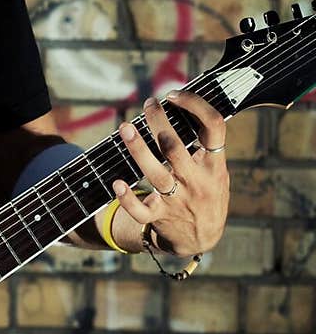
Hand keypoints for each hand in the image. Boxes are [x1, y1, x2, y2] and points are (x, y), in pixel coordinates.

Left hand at [111, 90, 229, 255]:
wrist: (202, 239)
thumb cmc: (206, 194)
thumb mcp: (216, 171)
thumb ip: (204, 146)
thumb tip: (183, 106)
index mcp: (215, 165)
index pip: (213, 127)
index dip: (196, 105)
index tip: (175, 94)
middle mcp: (196, 181)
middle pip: (175, 147)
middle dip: (159, 122)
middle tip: (148, 104)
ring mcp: (177, 200)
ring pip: (156, 173)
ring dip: (138, 149)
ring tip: (125, 127)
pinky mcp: (159, 217)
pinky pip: (141, 210)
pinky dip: (128, 198)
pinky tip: (117, 183)